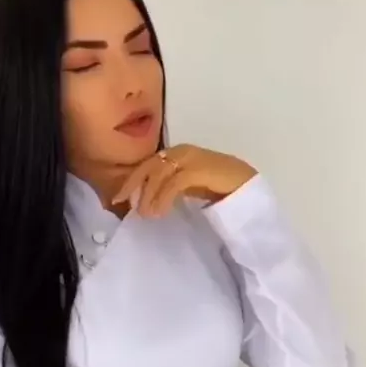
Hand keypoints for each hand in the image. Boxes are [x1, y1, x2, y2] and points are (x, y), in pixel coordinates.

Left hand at [112, 144, 256, 216]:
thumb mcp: (188, 185)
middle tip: (124, 205)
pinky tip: (160, 211)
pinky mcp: (199, 168)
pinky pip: (174, 182)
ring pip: (159, 174)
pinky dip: (163, 197)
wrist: (248, 186)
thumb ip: (170, 186)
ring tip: (147, 214)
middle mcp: (181, 152)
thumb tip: (146, 200)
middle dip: (134, 186)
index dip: (131, 181)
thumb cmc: (219, 186)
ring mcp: (191, 158)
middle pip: (149, 166)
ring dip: (149, 195)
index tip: (117, 199)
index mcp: (177, 154)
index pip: (147, 164)